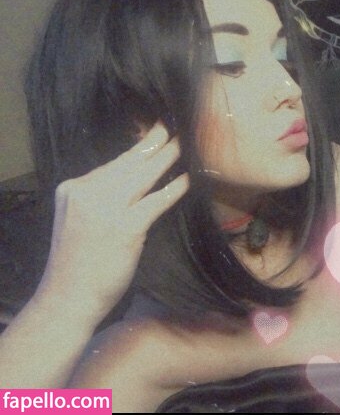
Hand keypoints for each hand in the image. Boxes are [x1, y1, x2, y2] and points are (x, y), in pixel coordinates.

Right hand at [35, 123, 188, 320]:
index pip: (113, 162)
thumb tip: (135, 179)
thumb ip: (100, 198)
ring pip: (144, 175)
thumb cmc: (78, 264)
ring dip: (169, 156)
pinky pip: (156, 200)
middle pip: (130, 162)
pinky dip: (174, 188)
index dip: (139, 147)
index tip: (157, 132)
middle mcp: (87, 192)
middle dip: (157, 142)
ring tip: (188, 144)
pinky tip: (188, 179)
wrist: (67, 298)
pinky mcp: (125, 228)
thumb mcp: (80, 220)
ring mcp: (105, 209)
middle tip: (178, 125)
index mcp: (73, 189)